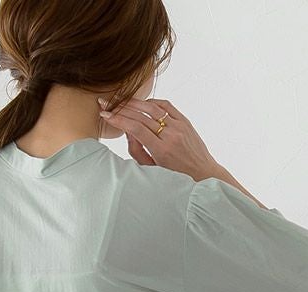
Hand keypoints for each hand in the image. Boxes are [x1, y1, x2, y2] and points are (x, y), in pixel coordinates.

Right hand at [98, 96, 223, 181]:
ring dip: (133, 102)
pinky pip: (166, 105)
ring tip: (119, 100)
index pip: (135, 128)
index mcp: (162, 150)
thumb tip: (126, 130)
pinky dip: (152, 101)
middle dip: (120, 108)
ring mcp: (179, 126)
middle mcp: (171, 135)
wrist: (203, 173)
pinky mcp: (185, 121)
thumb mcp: (152, 169)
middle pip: (141, 115)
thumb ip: (137, 151)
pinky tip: (141, 103)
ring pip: (153, 107)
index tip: (105, 115)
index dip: (118, 119)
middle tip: (105, 103)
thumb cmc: (175, 176)